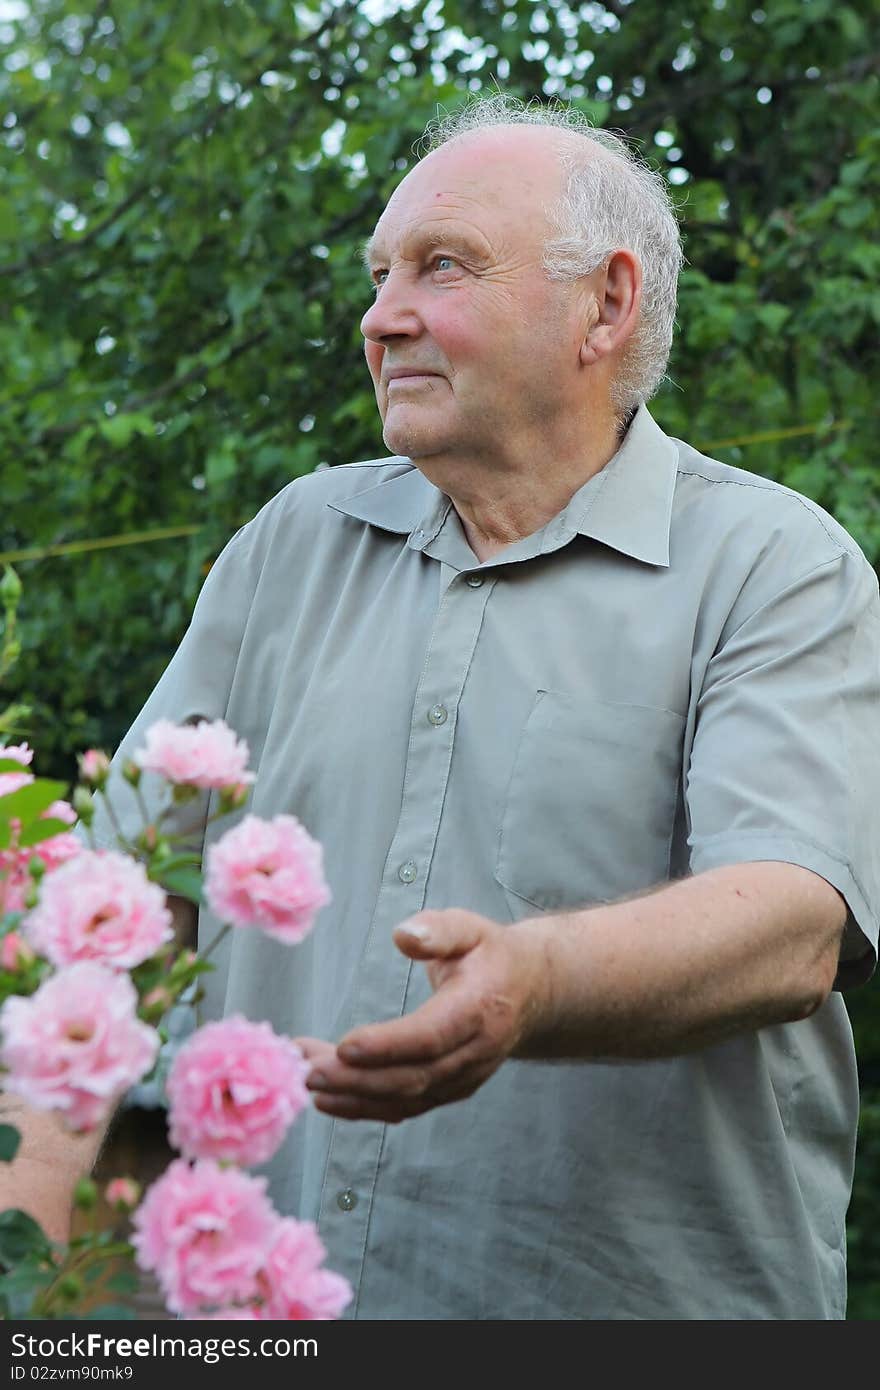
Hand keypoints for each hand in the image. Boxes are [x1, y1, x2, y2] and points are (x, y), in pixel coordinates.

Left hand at [293, 909, 544, 1123]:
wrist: (530, 991)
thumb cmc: (490, 954)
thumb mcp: (470, 928)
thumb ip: (439, 930)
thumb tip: (403, 935)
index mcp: (480, 1009)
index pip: (431, 1036)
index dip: (389, 1046)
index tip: (344, 1046)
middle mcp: (475, 1052)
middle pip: (412, 1077)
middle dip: (356, 1079)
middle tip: (306, 1070)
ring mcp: (464, 1078)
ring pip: (405, 1099)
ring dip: (352, 1096)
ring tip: (306, 1082)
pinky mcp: (450, 1091)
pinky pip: (406, 1108)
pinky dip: (365, 1109)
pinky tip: (328, 1100)